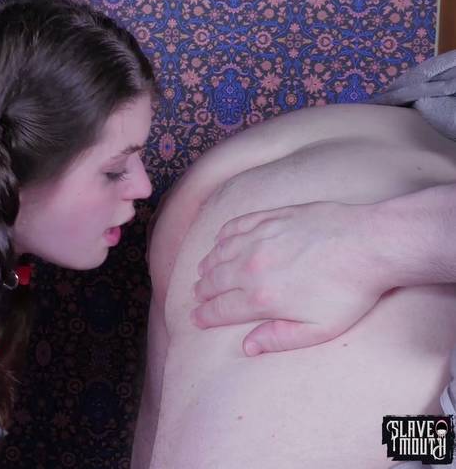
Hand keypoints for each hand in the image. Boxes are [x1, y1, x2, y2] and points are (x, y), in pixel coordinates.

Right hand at [192, 201, 390, 355]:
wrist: (370, 244)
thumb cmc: (349, 290)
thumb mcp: (320, 330)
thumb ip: (280, 339)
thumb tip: (247, 347)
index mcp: (261, 297)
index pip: (220, 309)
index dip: (204, 316)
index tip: (196, 319)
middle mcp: (251, 267)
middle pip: (213, 281)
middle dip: (202, 292)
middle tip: (198, 296)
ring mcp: (258, 239)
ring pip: (218, 253)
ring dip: (207, 265)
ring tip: (203, 272)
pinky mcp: (268, 218)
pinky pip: (233, 227)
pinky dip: (221, 237)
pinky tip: (220, 242)